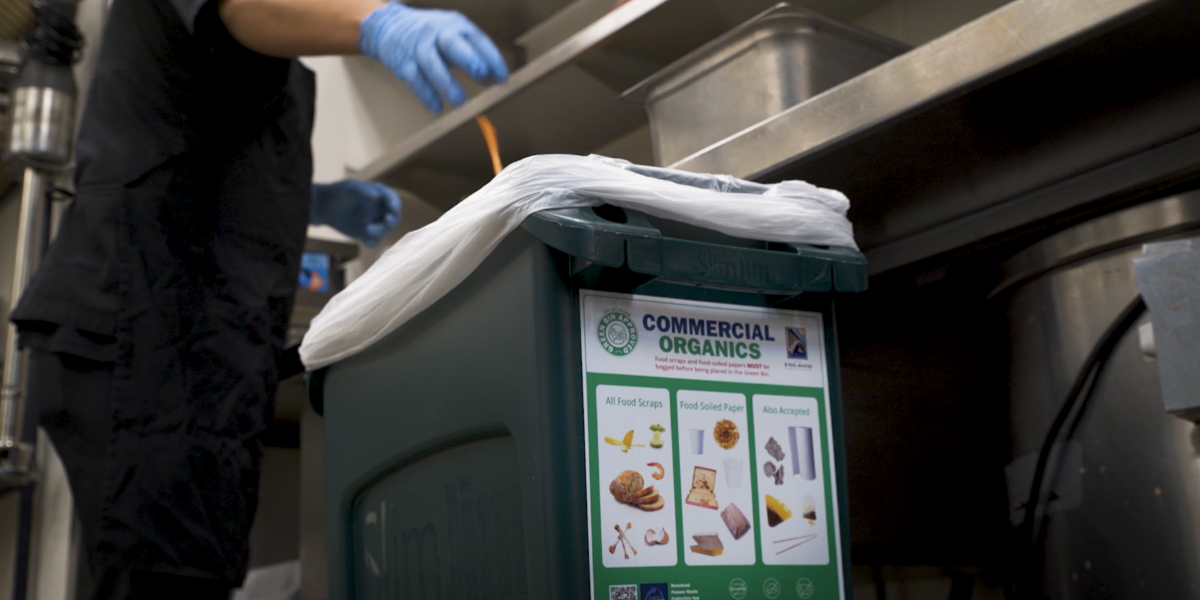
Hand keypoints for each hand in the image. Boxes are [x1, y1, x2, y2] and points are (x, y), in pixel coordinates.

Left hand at [310, 180, 401, 246]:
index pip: (393, 200)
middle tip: (386, 221)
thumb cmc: (338, 193)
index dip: (395, 204)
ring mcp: (374, 222)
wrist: (324, 207)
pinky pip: (374, 241)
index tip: (392, 209)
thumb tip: (376, 196)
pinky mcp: (366, 234)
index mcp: (380, 195)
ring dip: (380, 232)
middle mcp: (380, 209)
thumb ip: (363, 191)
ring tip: (367, 230)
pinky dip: (372, 242)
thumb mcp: (350, 188)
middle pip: (394, 218)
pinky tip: (364, 240)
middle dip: (392, 221)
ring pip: (385, 231)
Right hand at [358, 2, 508, 113]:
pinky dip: (426, 94)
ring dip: (446, 82)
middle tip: (480, 72)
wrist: (389, 25)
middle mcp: (437, 32)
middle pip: (452, 43)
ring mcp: (419, 46)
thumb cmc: (431, 35)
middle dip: (467, 57)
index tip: (502, 78)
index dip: (491, 58)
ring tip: (459, 101)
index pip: (477, 40)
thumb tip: (495, 80)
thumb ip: (474, 57)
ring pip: (432, 63)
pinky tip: (436, 107)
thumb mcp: (454, 37)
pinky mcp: (403, 61)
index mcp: (455, 25)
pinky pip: (415, 78)